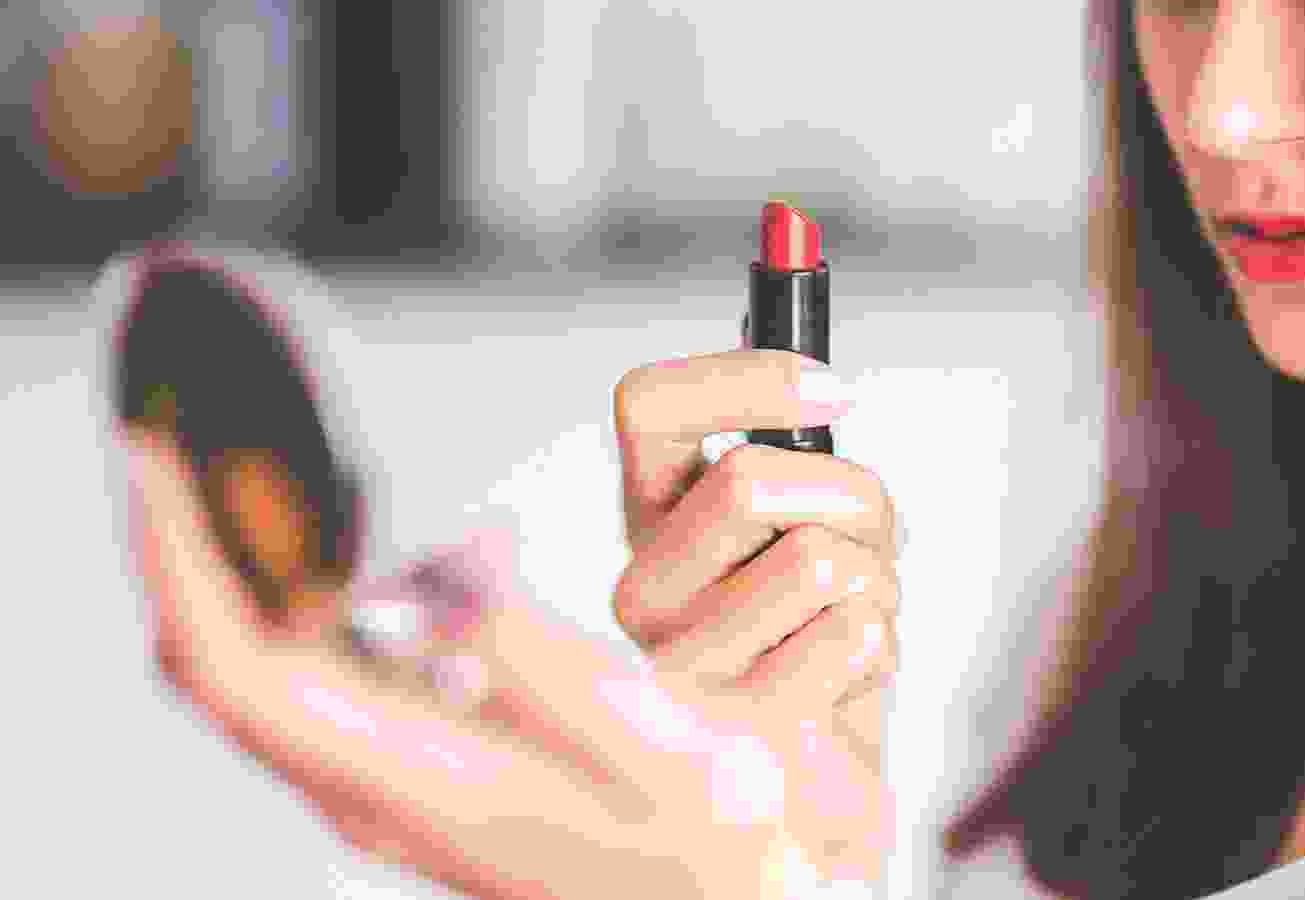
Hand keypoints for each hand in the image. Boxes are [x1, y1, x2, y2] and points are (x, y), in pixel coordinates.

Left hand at [123, 425, 858, 898]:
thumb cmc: (701, 844)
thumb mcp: (646, 742)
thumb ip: (532, 654)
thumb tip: (432, 564)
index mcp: (415, 783)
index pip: (239, 668)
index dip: (180, 558)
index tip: (155, 458)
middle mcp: (373, 790)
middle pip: (218, 666)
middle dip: (178, 547)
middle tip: (170, 440)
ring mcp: (384, 784)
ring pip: (253, 672)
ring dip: (224, 570)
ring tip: (228, 475)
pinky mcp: (410, 769)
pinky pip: (304, 678)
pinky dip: (284, 599)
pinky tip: (329, 550)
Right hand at [612, 348, 900, 879]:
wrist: (823, 768)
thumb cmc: (818, 628)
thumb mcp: (815, 518)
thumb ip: (800, 452)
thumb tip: (809, 370)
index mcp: (652, 518)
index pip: (650, 404)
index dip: (750, 378)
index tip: (834, 392)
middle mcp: (642, 590)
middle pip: (748, 481)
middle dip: (849, 502)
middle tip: (857, 548)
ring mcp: (678, 666)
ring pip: (816, 560)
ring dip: (873, 583)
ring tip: (849, 620)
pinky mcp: (736, 733)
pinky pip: (849, 635)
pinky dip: (880, 642)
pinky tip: (847, 673)